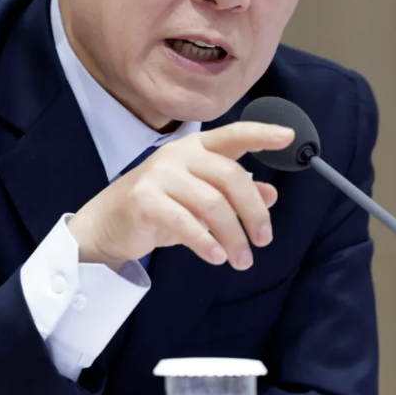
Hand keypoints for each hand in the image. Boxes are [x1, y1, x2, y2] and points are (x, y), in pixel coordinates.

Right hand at [67, 121, 294, 271]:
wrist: (107, 224)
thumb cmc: (158, 207)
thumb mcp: (199, 198)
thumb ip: (233, 193)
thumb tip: (270, 194)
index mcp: (195, 147)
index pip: (232, 135)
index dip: (261, 134)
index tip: (288, 137)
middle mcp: (178, 155)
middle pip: (230, 176)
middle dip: (253, 211)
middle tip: (264, 240)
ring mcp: (159, 175)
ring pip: (212, 203)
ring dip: (233, 236)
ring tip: (242, 260)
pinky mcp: (145, 200)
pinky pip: (185, 222)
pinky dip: (205, 242)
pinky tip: (217, 257)